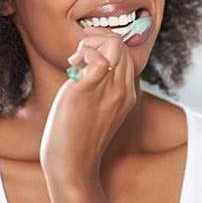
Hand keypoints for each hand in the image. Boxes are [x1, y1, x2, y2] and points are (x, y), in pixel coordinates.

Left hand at [39, 31, 137, 184]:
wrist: (73, 164)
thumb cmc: (79, 137)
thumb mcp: (99, 109)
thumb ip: (101, 88)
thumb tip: (87, 65)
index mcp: (128, 93)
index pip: (127, 54)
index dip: (107, 44)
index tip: (89, 48)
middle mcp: (124, 89)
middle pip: (122, 45)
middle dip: (99, 38)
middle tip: (80, 52)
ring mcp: (109, 89)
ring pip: (114, 45)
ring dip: (91, 43)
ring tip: (76, 60)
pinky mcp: (89, 90)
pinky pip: (96, 57)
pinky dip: (84, 53)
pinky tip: (73, 66)